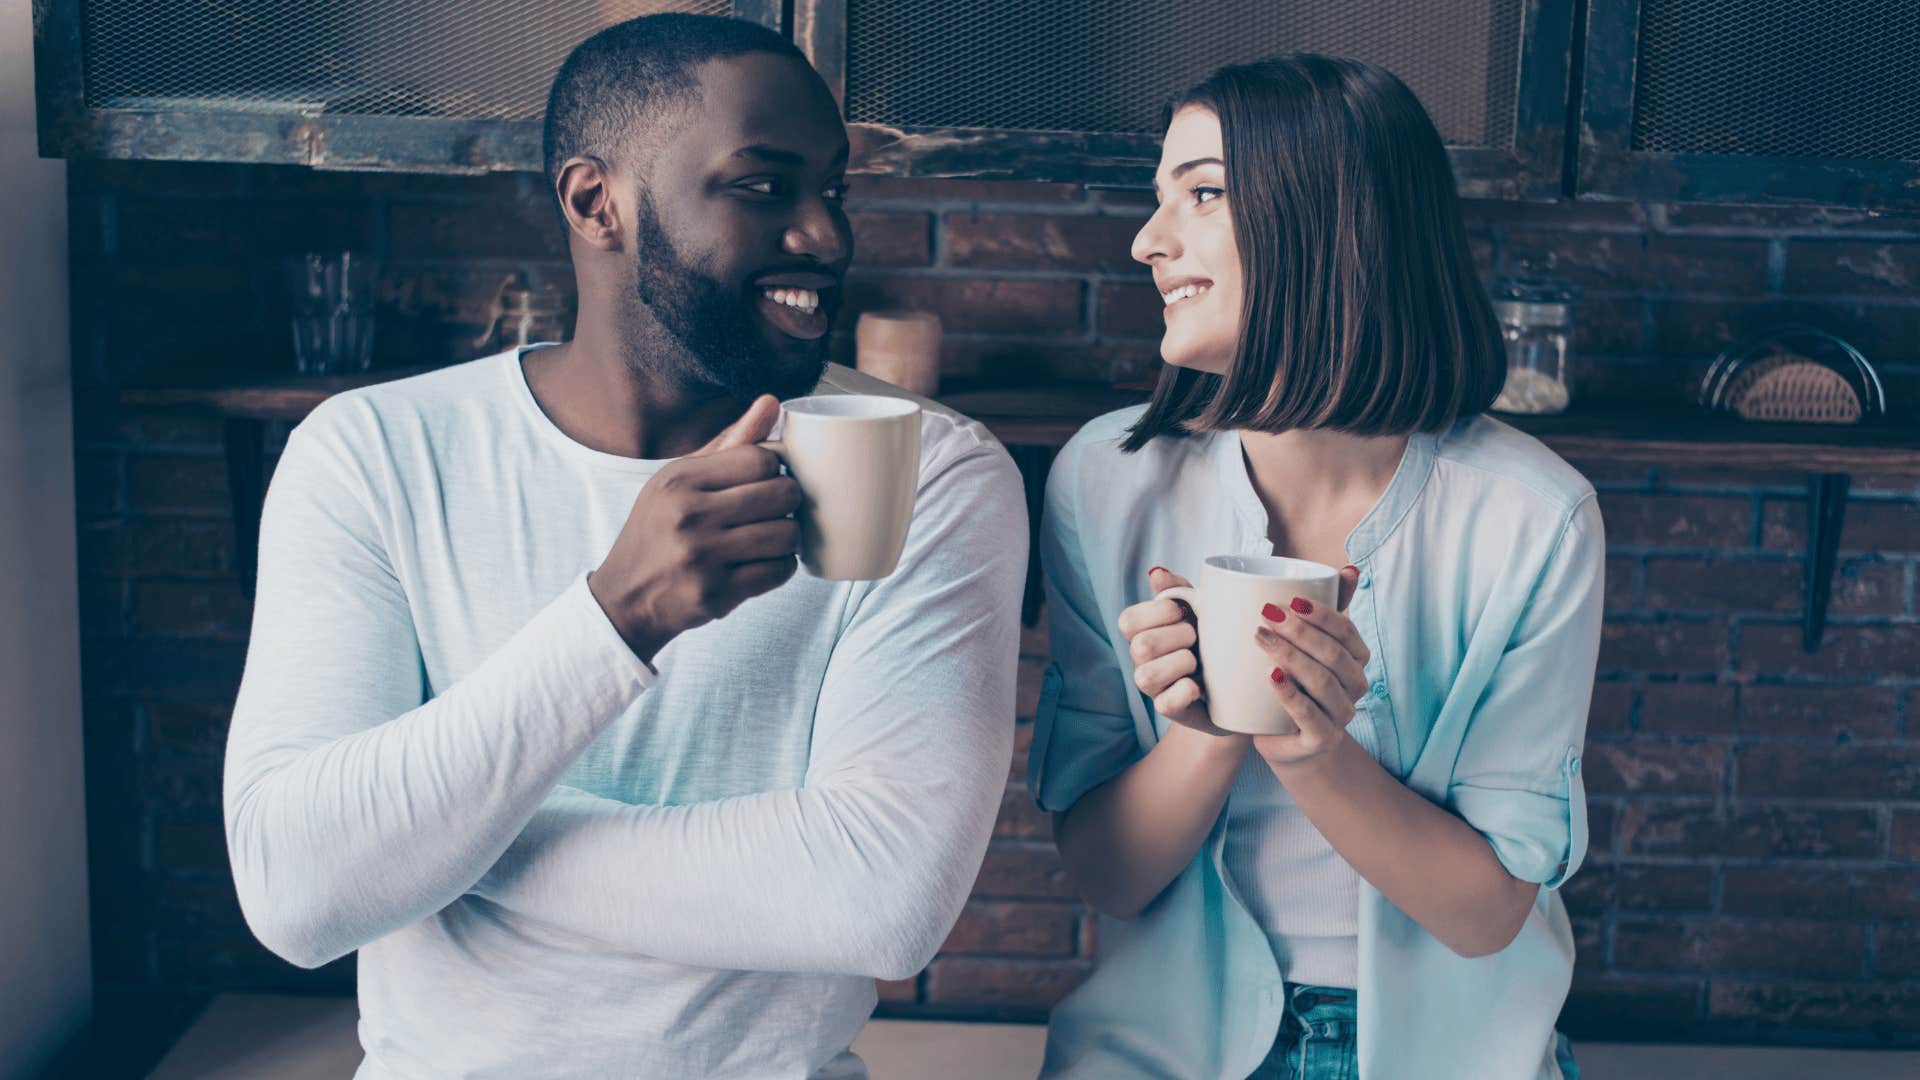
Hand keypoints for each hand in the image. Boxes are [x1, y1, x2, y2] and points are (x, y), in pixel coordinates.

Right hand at [590, 395, 800, 662]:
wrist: (626, 597)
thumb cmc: (658, 529)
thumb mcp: (679, 479)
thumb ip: (729, 442)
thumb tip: (773, 402)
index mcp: (679, 480)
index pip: (761, 459)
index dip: (774, 470)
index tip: (765, 481)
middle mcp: (689, 516)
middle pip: (782, 494)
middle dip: (789, 501)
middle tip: (775, 509)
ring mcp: (703, 558)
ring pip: (787, 534)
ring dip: (789, 536)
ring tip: (772, 536)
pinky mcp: (716, 595)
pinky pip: (779, 571)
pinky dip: (782, 566)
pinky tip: (765, 561)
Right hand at [1117, 567, 1245, 740]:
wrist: (1236, 682)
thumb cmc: (1211, 638)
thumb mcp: (1199, 609)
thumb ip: (1177, 590)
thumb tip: (1156, 572)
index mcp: (1144, 632)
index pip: (1128, 620)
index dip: (1158, 612)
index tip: (1184, 611)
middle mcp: (1142, 660)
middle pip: (1140, 646)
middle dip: (1176, 636)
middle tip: (1197, 637)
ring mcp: (1154, 688)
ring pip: (1146, 676)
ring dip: (1181, 662)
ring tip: (1200, 661)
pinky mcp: (1170, 710)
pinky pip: (1167, 703)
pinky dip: (1186, 691)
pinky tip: (1201, 685)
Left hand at [1252, 565, 1367, 766]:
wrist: (1289, 741)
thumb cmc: (1299, 684)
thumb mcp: (1312, 647)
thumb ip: (1328, 610)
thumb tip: (1350, 568)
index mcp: (1357, 661)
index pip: (1346, 632)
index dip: (1322, 614)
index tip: (1290, 598)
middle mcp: (1356, 687)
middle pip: (1332, 654)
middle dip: (1299, 631)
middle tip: (1266, 615)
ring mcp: (1341, 716)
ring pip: (1321, 682)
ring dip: (1290, 656)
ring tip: (1260, 637)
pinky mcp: (1321, 739)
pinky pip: (1309, 715)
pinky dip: (1290, 694)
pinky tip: (1271, 676)